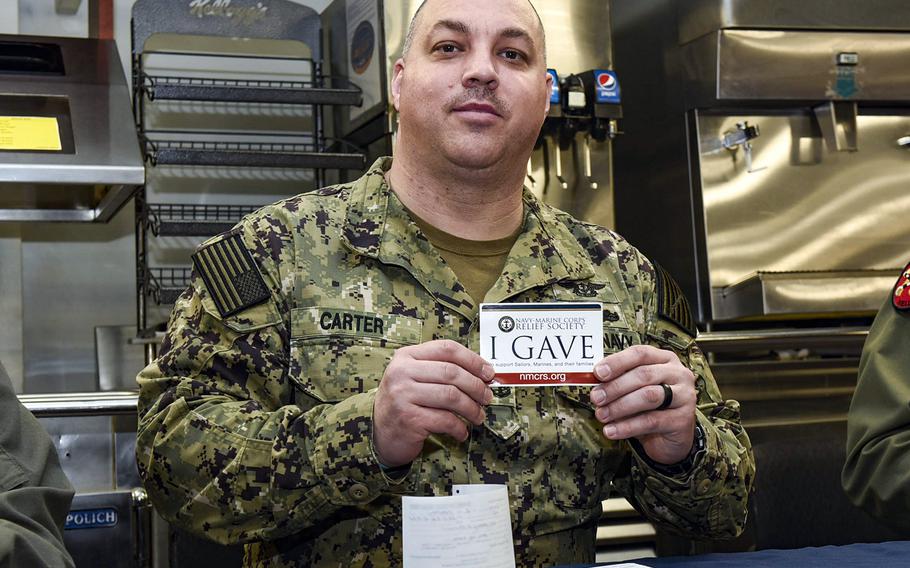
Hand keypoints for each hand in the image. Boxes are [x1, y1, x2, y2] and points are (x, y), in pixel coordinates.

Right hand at [373, 339, 494, 466]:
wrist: (380, 433)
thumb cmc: (405, 403)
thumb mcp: (416, 378)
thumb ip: (442, 370)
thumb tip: (484, 373)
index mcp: (406, 356)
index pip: (446, 348)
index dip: (473, 360)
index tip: (489, 373)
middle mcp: (402, 372)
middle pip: (452, 372)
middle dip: (476, 386)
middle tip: (487, 397)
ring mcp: (403, 395)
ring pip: (451, 396)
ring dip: (471, 408)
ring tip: (478, 416)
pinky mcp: (408, 418)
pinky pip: (445, 420)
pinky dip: (459, 427)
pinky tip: (462, 431)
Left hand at [588, 345, 696, 464]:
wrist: (670, 438)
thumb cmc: (649, 408)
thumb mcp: (634, 390)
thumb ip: (619, 381)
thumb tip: (593, 382)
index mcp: (665, 359)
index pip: (640, 353)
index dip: (617, 362)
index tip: (597, 373)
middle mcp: (679, 374)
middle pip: (643, 375)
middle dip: (615, 386)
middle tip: (596, 398)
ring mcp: (685, 396)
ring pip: (648, 396)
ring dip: (620, 406)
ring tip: (601, 415)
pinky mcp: (683, 419)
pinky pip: (651, 421)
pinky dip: (627, 426)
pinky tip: (612, 431)